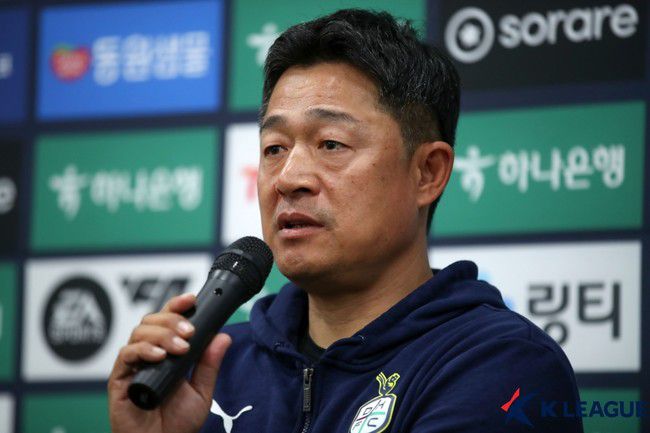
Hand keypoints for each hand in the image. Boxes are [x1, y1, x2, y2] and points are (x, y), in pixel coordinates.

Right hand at [108, 293, 231, 432]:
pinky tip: (159, 356)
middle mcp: (147, 354)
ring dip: (161, 334)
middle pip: (152, 321)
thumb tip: (223, 336)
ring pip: (139, 332)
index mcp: (166, 351)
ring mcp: (132, 365)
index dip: (177, 305)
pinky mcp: (119, 379)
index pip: (168, 320)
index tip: (192, 299)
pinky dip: (143, 350)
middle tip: (189, 332)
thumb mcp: (201, 390)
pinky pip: (126, 355)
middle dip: (172, 320)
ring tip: (180, 347)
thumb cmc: (178, 422)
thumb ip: (209, 364)